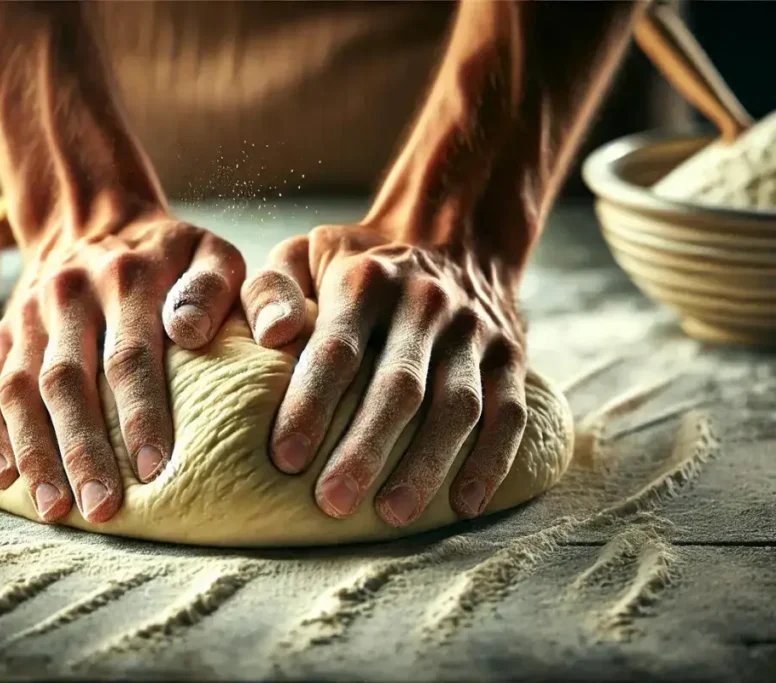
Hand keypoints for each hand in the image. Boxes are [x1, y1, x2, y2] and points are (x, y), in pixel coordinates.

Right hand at [0, 211, 244, 522]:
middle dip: (84, 449)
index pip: (131, 354)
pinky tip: (3, 479)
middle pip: (68, 380)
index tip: (155, 468)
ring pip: (20, 389)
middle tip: (101, 508)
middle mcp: (68, 296)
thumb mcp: (208, 250)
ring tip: (53, 509)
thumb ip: (215, 286)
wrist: (92, 218)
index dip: (141, 413)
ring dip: (34, 451)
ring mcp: (27, 317)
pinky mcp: (2, 336)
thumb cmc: (167, 254)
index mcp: (125, 278)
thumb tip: (190, 332)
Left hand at [241, 221, 526, 526]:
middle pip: (399, 386)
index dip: (311, 404)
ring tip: (391, 515)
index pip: (337, 349)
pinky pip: (509, 413)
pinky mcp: (510, 355)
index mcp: (367, 281)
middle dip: (365, 448)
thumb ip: (272, 290)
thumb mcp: (305, 255)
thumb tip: (272, 336)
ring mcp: (474, 331)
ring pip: (456, 405)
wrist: (453, 232)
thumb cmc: (357, 262)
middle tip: (331, 503)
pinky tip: (466, 503)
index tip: (284, 458)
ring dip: (426, 464)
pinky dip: (492, 460)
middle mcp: (426, 303)